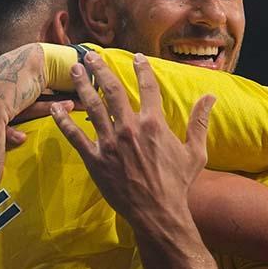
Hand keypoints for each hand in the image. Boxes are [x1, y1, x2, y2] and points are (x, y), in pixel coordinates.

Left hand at [52, 52, 214, 229]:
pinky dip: (64, 121)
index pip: (148, 87)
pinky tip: (56, 108)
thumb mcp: (195, 152)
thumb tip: (211, 96)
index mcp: (154, 123)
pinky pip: (75, 136)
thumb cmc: (178, 184)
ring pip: (92, 106)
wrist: (158, 213)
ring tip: (75, 69)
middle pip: (112, 90)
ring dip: (82, 85)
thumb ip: (200, 121)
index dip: (142, 68)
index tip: (137, 57)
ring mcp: (110, 143)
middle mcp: (130, 128)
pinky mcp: (96, 159)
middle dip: (101, 69)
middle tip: (92, 55)